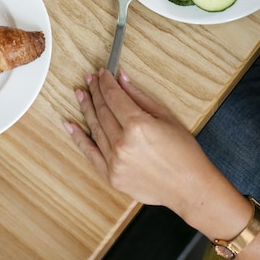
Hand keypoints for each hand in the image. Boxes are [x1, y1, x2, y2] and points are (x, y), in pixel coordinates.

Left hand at [65, 68, 211, 209]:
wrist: (188, 187)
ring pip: (94, 129)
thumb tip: (122, 79)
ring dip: (86, 109)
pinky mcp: (112, 176)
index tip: (102, 73)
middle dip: (95, 92)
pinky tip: (70, 125)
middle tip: (89, 79)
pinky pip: (90, 154)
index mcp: (138, 125)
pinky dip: (78, 138)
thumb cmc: (183, 152)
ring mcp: (115, 162)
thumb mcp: (165, 116)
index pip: (114, 97)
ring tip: (81, 94)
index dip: (106, 82)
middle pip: (102, 110)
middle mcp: (122, 143)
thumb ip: (139, 96)